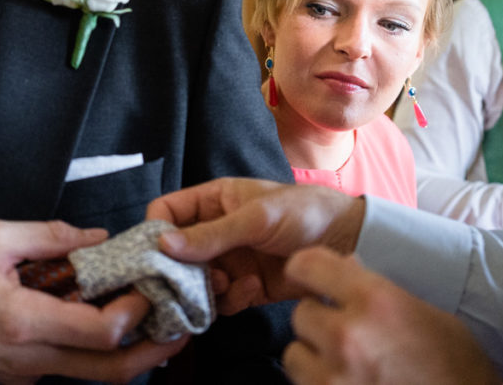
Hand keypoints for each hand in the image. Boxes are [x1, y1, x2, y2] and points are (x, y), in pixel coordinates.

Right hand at [0, 220, 185, 382]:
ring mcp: (25, 374)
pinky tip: (106, 323)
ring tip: (154, 324)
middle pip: (109, 372)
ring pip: (91, 376)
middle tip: (181, 328)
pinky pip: (68, 369)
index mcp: (25, 322)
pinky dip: (96, 352)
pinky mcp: (19, 376)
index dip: (135, 314)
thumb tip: (98, 237)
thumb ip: (51, 236)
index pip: (100, 334)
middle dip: (153, 354)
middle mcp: (31, 358)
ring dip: (129, 355)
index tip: (147, 287)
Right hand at [146, 178, 364, 314]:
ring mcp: (230, 260)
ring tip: (227, 283)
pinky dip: (229, 301)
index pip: (167, 211)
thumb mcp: (256, 218)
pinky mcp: (245, 287)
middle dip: (178, 269)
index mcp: (214, 200)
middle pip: (175, 253)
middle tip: (188, 281)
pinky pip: (220, 301)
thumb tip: (163, 245)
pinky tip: (250, 290)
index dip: (154, 230)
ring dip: (204, 288)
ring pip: (194, 281)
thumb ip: (211, 233)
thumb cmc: (305, 212)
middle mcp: (216, 230)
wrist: (348, 242)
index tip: (153, 254)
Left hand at [282, 247, 500, 384]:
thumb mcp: (423, 311)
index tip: (306, 276)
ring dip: (312, 357)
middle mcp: (349, 336)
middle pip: (301, 314)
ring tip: (342, 363)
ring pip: (294, 354)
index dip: (305, 269)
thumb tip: (343, 264)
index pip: (308, 265)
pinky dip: (318, 383)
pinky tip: (346, 382)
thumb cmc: (455, 364)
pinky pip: (302, 384)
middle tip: (343, 332)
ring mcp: (334, 377)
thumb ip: (376, 288)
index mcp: (375, 300)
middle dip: (319, 321)